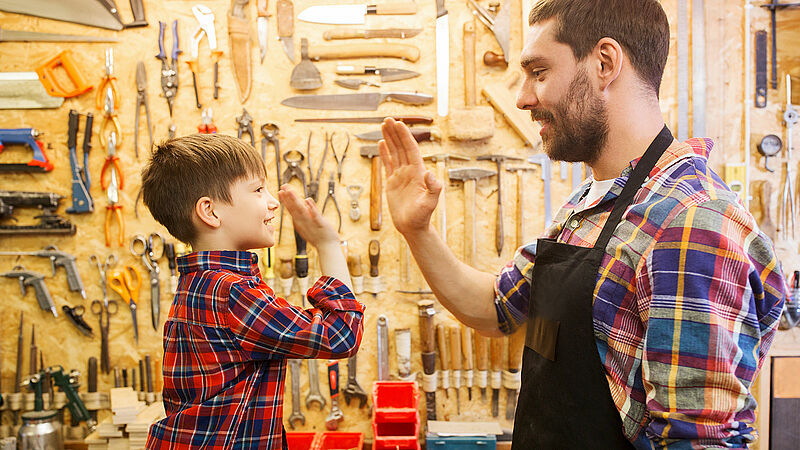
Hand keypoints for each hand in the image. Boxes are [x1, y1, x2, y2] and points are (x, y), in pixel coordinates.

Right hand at [278, 185, 338, 247]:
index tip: (280, 191)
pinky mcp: (321, 224)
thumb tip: (304, 203)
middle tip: (282, 187)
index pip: (291, 209)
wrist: (327, 248)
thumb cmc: (318, 236)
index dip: (286, 200)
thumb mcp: (308, 224)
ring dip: (296, 201)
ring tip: (290, 191)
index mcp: (299, 222)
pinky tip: (308, 200)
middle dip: (288, 198)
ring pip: (302, 210)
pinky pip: (316, 216)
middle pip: (294, 208)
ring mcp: (311, 223)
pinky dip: (311, 208)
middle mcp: (303, 222)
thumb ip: (305, 214)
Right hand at [379, 119, 442, 235]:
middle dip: (395, 133)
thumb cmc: (422, 216)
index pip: (410, 149)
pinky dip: (385, 153)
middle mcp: (410, 171)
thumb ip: (433, 188)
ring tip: (384, 126)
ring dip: (390, 139)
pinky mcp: (393, 182)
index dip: (404, 136)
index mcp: (418, 172)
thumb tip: (430, 174)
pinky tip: (382, 143)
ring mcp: (401, 176)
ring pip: (394, 153)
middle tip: (388, 119)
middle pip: (401, 147)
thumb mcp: (430, 202)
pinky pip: (388, 164)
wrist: (413, 227)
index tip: (398, 123)